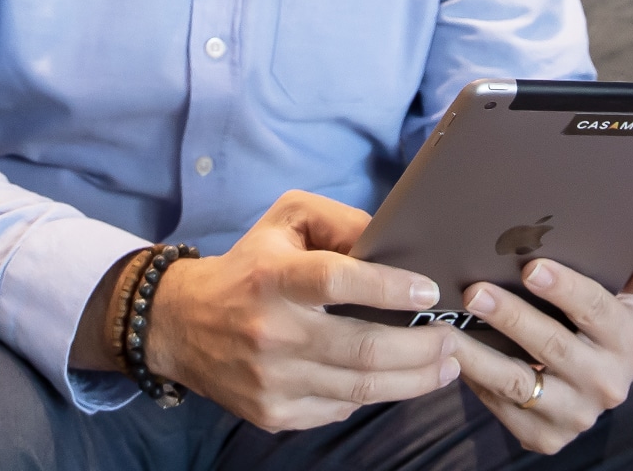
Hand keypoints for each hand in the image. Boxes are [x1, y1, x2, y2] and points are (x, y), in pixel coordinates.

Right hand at [144, 190, 461, 430]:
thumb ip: (340, 221)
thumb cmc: (248, 266)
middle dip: (422, 347)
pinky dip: (374, 394)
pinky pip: (340, 407)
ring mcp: (272, 380)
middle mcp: (271, 332)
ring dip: (415, 379)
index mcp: (274, 278)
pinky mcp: (273, 412)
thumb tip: (391, 241)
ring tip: (446, 365)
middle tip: (452, 337)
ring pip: (361, 387)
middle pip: (363, 348)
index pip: (337, 282)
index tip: (428, 292)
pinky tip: (398, 380)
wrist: (180, 325)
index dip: (389, 287)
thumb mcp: (286, 221)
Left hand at [447, 240, 632, 455]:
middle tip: (475, 291)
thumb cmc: (598, 323)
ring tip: (448, 328)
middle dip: (511, 316)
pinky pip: (503, 407)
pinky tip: (453, 355)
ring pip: (520, 382)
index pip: (596, 309)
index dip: (565, 287)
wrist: (594, 381)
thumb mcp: (622, 297)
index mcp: (631, 342)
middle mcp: (608, 383)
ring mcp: (577, 415)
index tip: (531, 267)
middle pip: (553, 346)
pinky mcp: (546, 437)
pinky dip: (475, 380)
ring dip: (480, 353)